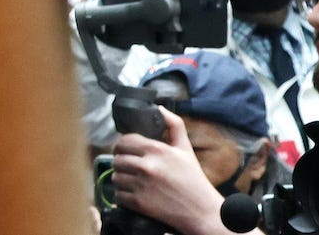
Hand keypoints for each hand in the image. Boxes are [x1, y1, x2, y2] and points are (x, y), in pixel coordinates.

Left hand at [111, 108, 221, 232]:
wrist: (203, 212)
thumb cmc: (194, 180)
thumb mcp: (186, 150)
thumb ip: (174, 126)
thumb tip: (160, 108)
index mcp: (157, 150)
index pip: (123, 141)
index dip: (122, 146)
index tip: (126, 151)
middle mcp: (147, 166)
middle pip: (116, 159)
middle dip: (122, 163)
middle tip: (130, 168)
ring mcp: (141, 185)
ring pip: (115, 177)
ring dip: (121, 179)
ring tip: (133, 181)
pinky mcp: (138, 203)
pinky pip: (118, 195)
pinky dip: (123, 196)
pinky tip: (134, 194)